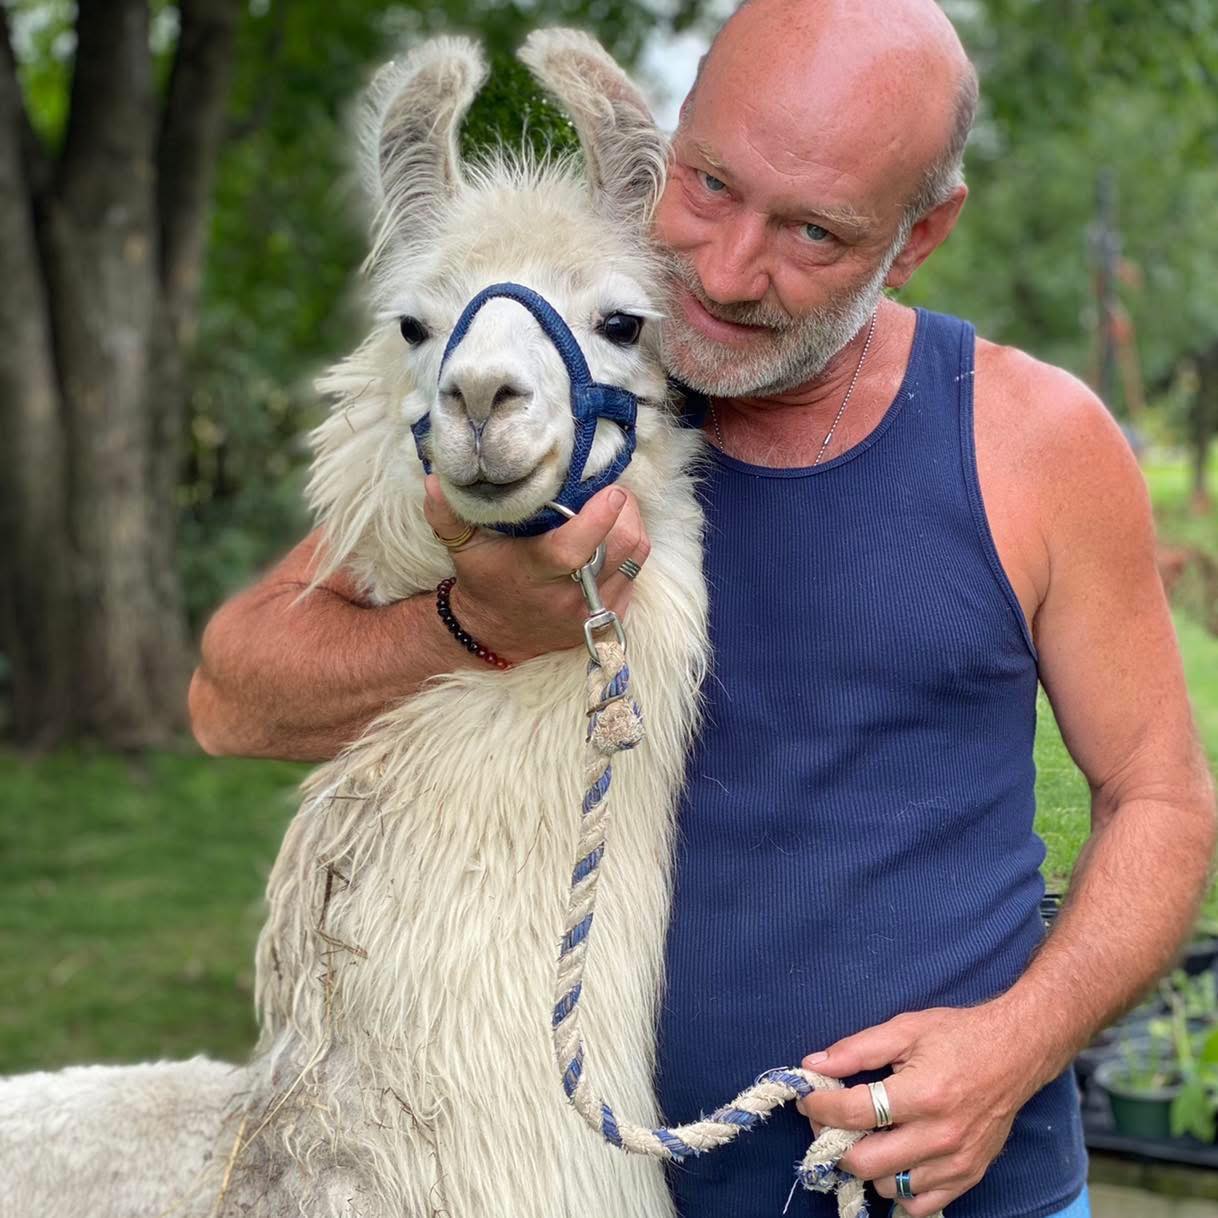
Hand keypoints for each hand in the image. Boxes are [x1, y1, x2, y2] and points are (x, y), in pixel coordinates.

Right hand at [422, 475, 649, 661]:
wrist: (498, 633)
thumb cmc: (484, 580)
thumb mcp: (462, 548)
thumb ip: (447, 513)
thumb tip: (436, 479)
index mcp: (533, 574)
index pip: (573, 550)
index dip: (598, 519)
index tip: (612, 491)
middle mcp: (567, 596)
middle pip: (620, 550)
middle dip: (626, 513)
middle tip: (615, 491)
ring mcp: (592, 610)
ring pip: (635, 560)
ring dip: (632, 528)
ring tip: (618, 509)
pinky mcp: (610, 617)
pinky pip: (636, 576)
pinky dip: (630, 552)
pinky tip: (613, 538)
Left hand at [796, 1003, 1038, 1216]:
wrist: (1016, 1052)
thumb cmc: (958, 1036)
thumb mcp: (905, 1029)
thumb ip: (856, 1049)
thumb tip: (814, 1065)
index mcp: (921, 1093)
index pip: (854, 1113)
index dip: (820, 1108)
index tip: (808, 1100)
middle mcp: (939, 1135)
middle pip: (865, 1161)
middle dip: (834, 1143)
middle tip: (829, 1124)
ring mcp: (956, 1161)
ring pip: (888, 1186)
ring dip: (866, 1165)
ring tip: (864, 1137)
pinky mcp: (969, 1176)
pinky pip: (920, 1205)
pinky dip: (898, 1189)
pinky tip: (893, 1161)